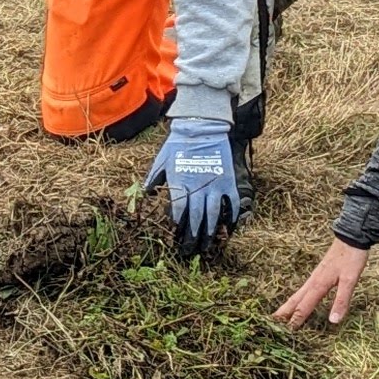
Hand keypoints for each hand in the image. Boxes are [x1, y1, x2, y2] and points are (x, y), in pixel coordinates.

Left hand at [141, 118, 243, 253]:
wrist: (201, 126)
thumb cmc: (178, 143)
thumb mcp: (161, 160)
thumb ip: (154, 178)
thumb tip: (146, 193)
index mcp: (180, 183)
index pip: (179, 212)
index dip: (177, 227)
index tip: (175, 238)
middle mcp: (198, 187)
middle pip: (196, 218)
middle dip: (193, 237)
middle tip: (191, 252)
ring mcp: (215, 185)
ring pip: (213, 215)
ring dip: (210, 232)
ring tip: (208, 246)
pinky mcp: (228, 181)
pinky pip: (232, 203)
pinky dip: (231, 217)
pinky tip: (228, 229)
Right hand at [275, 237, 369, 328]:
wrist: (351, 237)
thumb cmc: (351, 258)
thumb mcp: (350, 281)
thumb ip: (341, 301)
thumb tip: (333, 321)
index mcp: (319, 284)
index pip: (304, 306)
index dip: (296, 319)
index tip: (287, 331)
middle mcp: (313, 281)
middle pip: (296, 299)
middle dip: (285, 311)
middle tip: (273, 322)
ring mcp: (315, 276)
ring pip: (299, 293)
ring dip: (290, 305)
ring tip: (282, 313)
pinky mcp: (319, 273)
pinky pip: (305, 289)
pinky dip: (298, 297)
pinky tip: (301, 298)